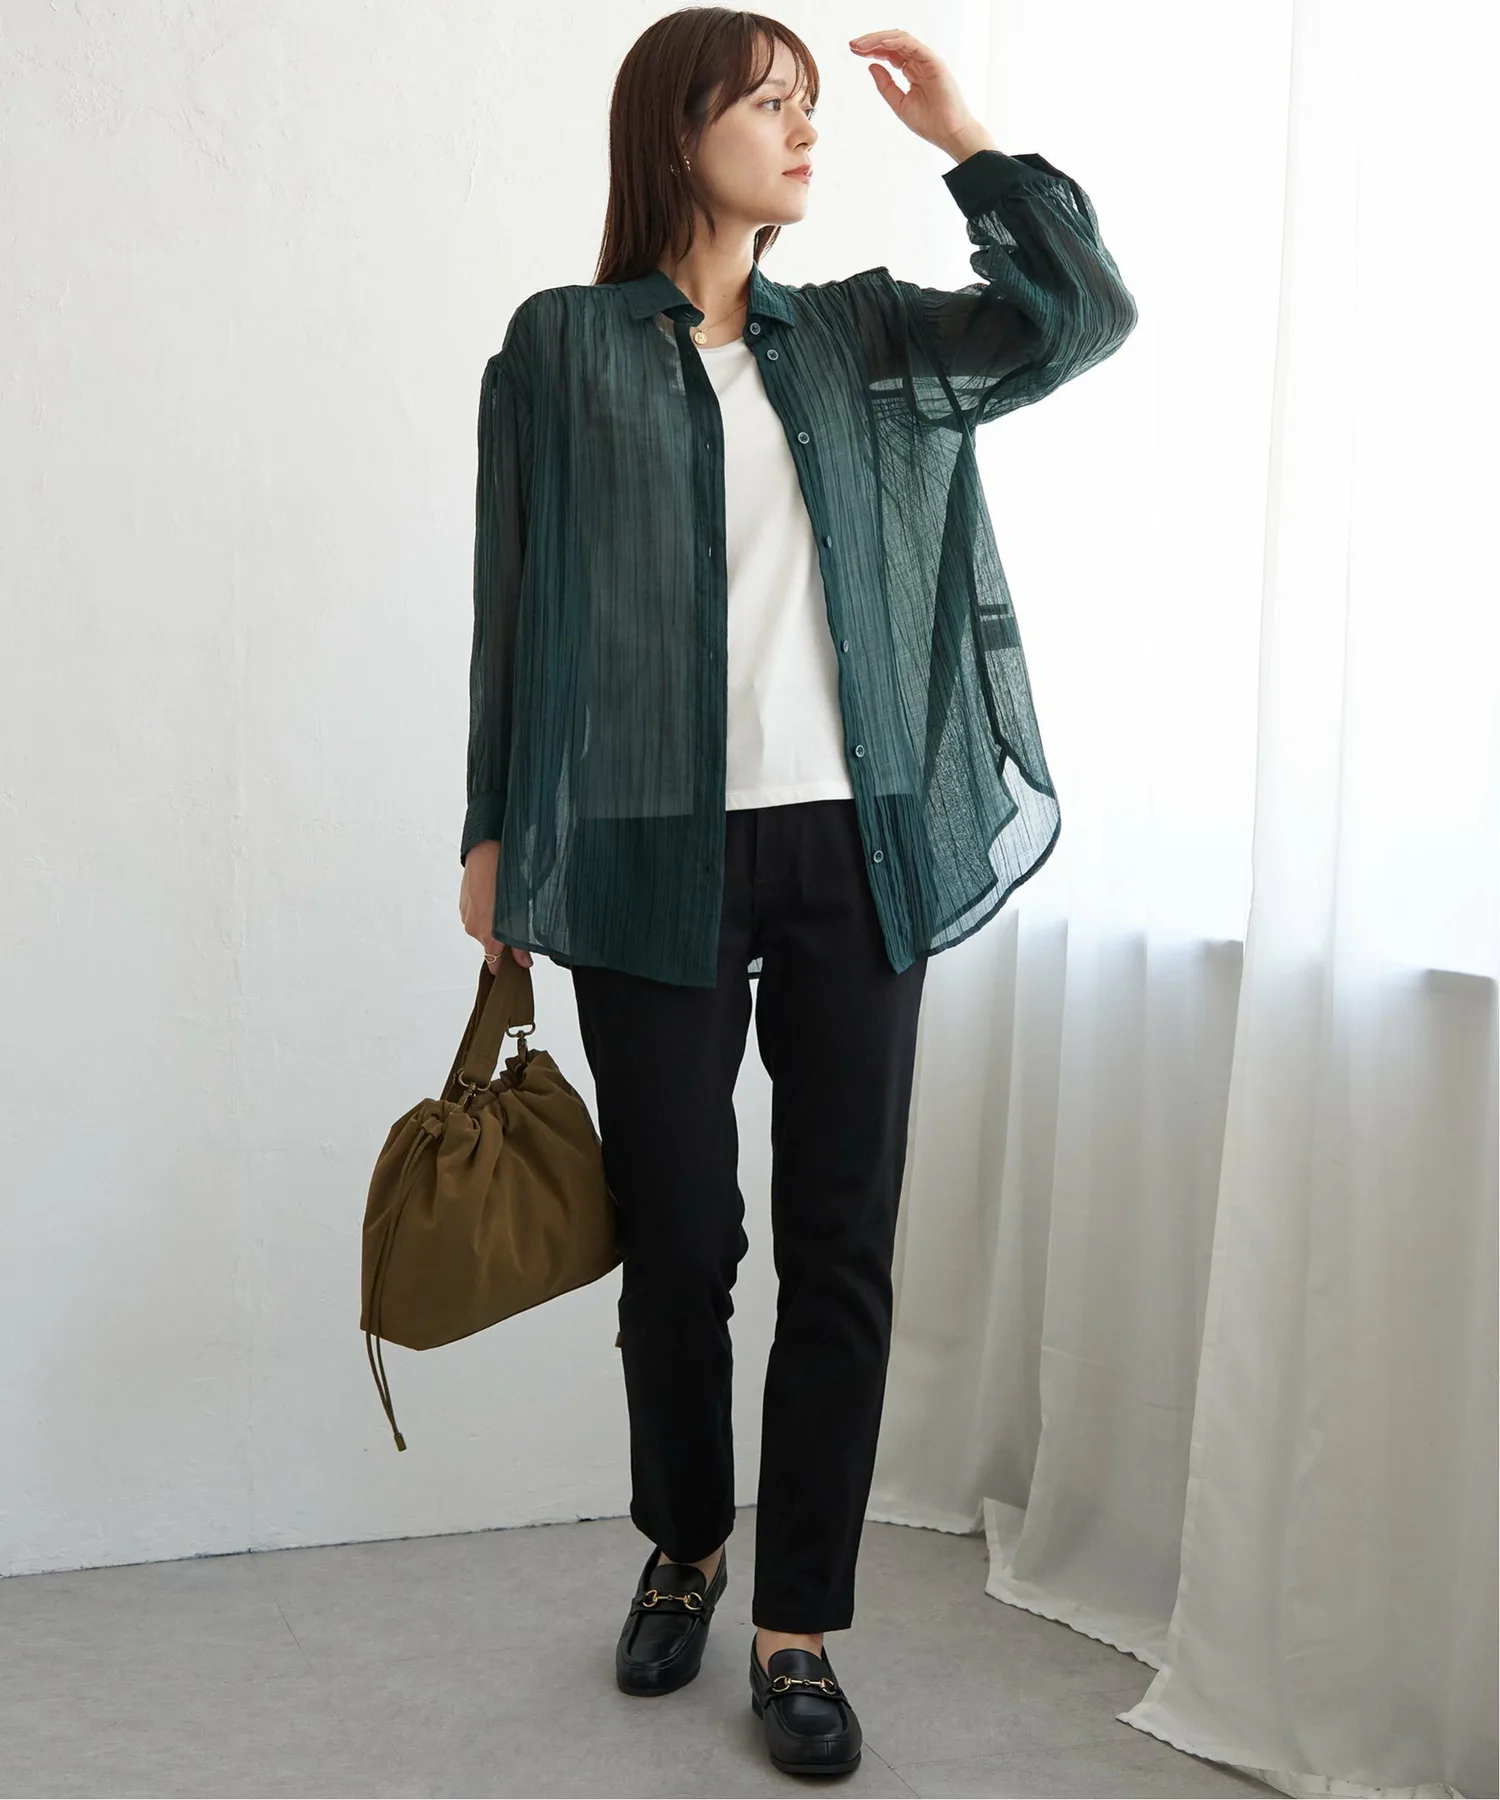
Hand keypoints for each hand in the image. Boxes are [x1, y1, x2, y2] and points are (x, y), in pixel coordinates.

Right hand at [458, 839, 532, 968]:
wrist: (485, 852)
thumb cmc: (504, 879)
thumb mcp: (520, 913)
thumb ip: (520, 943)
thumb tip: (525, 963)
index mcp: (487, 936)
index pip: (494, 965)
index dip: (506, 965)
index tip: (517, 961)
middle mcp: (473, 929)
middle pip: (491, 945)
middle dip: (503, 938)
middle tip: (517, 919)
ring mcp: (466, 916)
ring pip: (483, 928)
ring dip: (494, 922)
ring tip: (505, 903)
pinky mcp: (463, 904)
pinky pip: (477, 915)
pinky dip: (486, 910)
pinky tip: (495, 895)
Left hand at [848, 29, 996, 160]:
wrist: (949, 134)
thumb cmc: (929, 123)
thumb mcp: (899, 104)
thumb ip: (885, 85)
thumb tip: (870, 65)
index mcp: (912, 71)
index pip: (889, 53)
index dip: (871, 49)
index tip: (854, 51)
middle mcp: (920, 62)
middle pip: (893, 42)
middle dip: (871, 41)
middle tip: (852, 44)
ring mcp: (928, 61)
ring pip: (901, 40)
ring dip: (880, 39)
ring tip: (862, 44)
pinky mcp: (935, 63)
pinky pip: (914, 46)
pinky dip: (897, 43)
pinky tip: (881, 45)